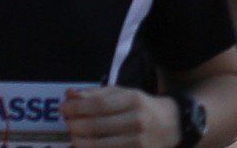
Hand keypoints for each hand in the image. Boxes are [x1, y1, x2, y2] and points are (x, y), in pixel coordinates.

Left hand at [54, 89, 183, 146]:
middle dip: (74, 125)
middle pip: (94, 126)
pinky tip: (82, 146)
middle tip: (67, 123)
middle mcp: (136, 121)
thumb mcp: (126, 94)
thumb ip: (98, 94)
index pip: (98, 105)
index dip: (76, 107)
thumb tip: (70, 95)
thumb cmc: (143, 108)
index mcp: (134, 100)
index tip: (63, 108)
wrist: (173, 126)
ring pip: (95, 145)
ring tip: (73, 136)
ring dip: (77, 141)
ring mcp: (136, 142)